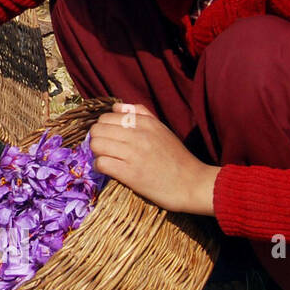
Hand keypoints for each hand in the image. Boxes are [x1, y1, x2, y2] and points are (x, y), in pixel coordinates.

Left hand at [88, 102, 218, 214]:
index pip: (106, 117)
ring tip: (108, 158)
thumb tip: (115, 106)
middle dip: (97, 140)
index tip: (109, 138)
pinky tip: (110, 170)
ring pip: (96, 145)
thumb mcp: (162, 129)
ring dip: (97, 153)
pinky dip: (100, 167)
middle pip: (97, 130)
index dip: (104, 128)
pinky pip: (101, 163)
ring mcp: (133, 153)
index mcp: (145, 122)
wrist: (193, 184)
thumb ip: (139, 113)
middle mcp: (138, 135)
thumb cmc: (176, 157)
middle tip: (106, 149)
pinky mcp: (130, 173)